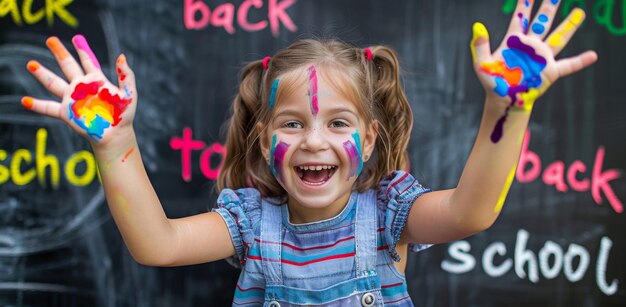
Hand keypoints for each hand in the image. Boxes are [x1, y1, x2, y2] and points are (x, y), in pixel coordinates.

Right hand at [23, 35, 137, 148]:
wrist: (116, 134)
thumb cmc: (124, 115)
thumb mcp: (129, 93)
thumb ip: (126, 75)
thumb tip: (121, 55)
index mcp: (97, 80)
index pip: (88, 61)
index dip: (83, 50)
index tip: (77, 38)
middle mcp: (82, 87)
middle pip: (68, 66)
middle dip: (60, 52)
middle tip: (50, 39)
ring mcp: (72, 99)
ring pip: (54, 83)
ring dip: (42, 74)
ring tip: (31, 64)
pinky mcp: (67, 113)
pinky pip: (49, 107)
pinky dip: (37, 105)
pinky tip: (25, 100)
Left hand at [470, 0, 596, 141]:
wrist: (503, 99)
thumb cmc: (492, 82)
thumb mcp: (481, 63)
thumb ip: (480, 45)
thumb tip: (477, 26)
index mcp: (515, 42)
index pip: (521, 18)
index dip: (525, 4)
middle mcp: (531, 46)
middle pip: (542, 22)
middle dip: (549, 7)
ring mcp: (542, 58)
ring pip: (558, 38)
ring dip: (569, 25)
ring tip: (580, 12)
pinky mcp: (550, 72)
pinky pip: (568, 65)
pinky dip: (580, 61)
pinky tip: (593, 55)